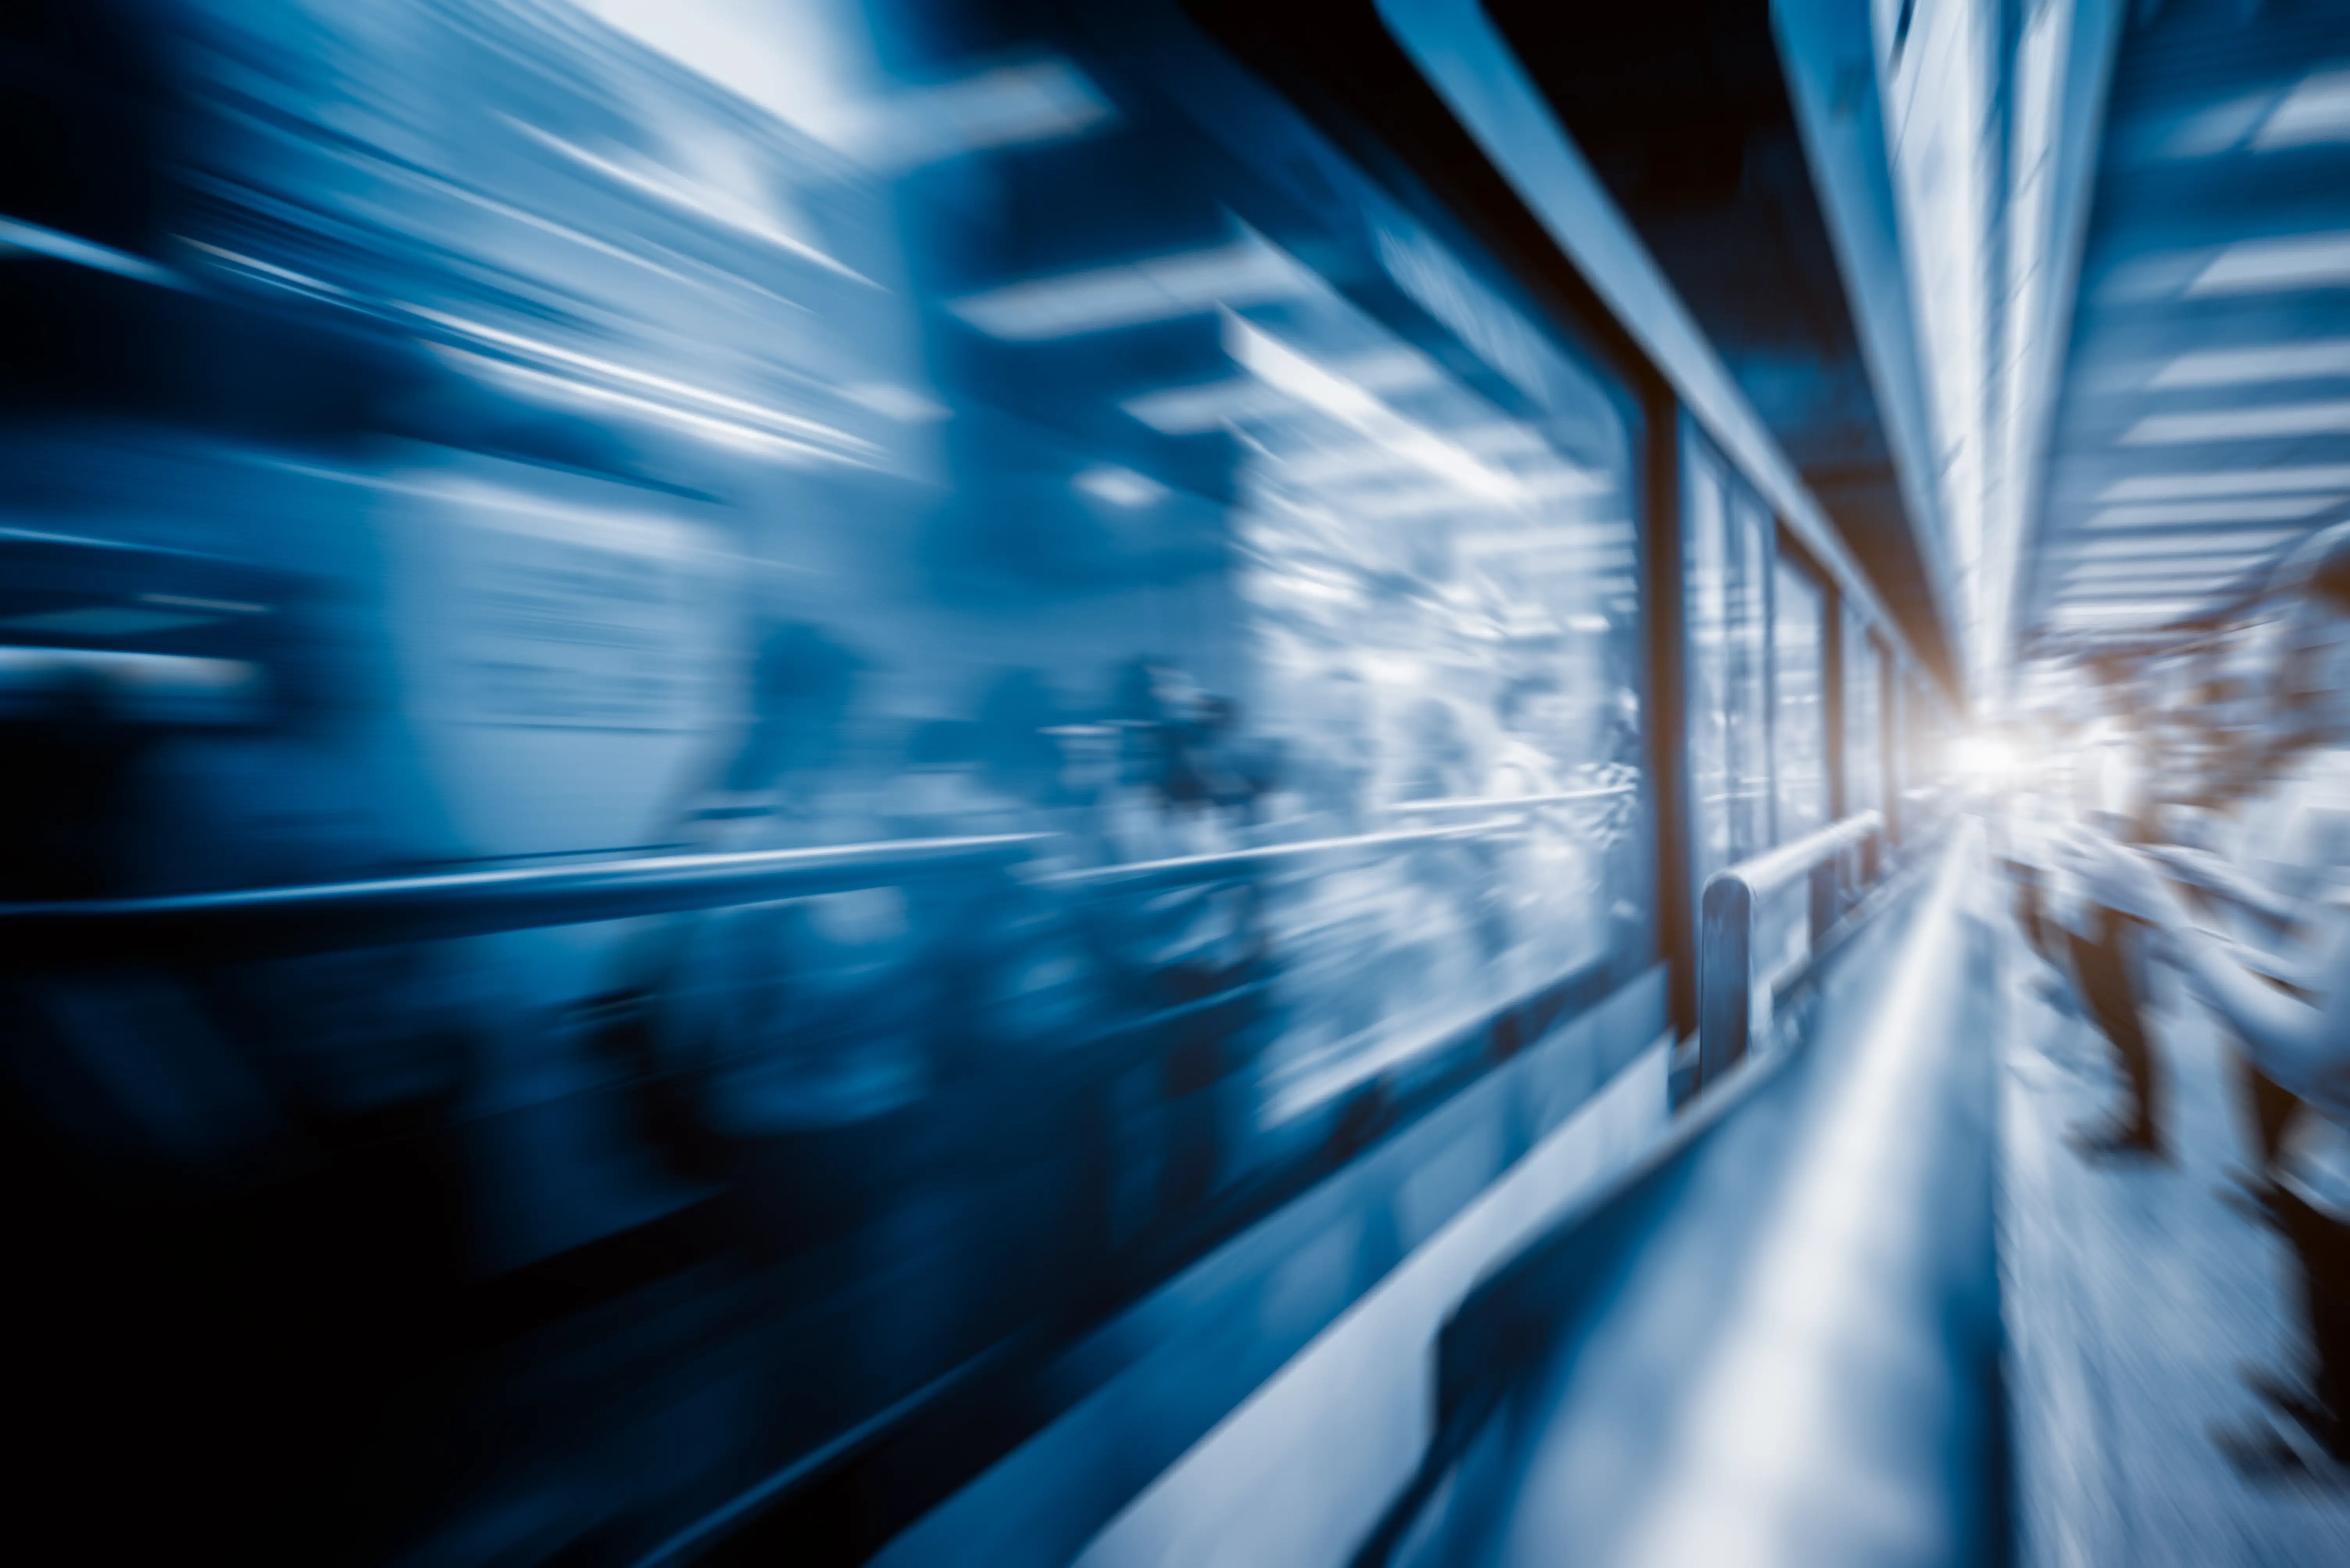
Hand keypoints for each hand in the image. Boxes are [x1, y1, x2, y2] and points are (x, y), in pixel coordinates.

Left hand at [2057, 829, 2174, 922]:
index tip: (2067, 824)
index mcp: (2109, 853)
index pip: (2084, 836)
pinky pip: (2076, 878)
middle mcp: (2097, 866)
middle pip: (2067, 851)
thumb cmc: (2147, 876)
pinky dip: (2071, 870)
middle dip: (2056, 842)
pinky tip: (2067, 865)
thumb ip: (2112, 849)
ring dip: (2057, 855)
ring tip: (2051, 848)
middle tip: (2050, 836)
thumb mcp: (2131, 856)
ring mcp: (2092, 881)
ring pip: (2067, 865)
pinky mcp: (2092, 892)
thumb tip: (2099, 843)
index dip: (2072, 829)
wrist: (2149, 901)